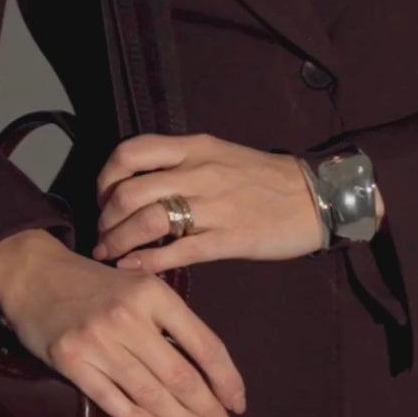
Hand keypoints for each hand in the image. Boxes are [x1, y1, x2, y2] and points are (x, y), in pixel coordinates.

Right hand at [0, 228, 244, 416]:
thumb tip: (206, 376)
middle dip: (208, 411)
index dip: (226, 380)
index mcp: (154, 294)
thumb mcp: (139, 287)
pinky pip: (113, 400)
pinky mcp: (72, 361)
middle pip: (181, 377)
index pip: (205, 345)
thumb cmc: (95, 284)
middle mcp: (129, 318)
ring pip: (150, 394)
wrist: (34, 273)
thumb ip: (169, 324)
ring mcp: (98, 342)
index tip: (238, 405)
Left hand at [91, 132, 327, 273]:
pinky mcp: (228, 239)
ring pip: (148, 221)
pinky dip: (147, 262)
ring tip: (110, 254)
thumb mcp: (219, 155)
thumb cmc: (264, 178)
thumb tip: (136, 184)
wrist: (315, 197)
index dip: (106, 177)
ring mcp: (214, 206)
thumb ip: (180, 164)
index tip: (103, 198)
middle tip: (102, 234)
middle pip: (131, 191)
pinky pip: (177, 251)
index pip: (131, 152)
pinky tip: (132, 269)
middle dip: (105, 218)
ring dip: (119, 241)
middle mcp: (199, 172)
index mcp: (194, 148)